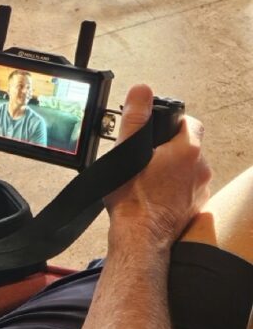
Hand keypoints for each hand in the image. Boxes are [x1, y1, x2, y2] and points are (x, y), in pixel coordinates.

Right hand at [105, 85, 211, 247]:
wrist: (140, 238)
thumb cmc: (133, 199)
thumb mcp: (127, 150)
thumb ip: (137, 117)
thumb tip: (142, 90)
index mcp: (187, 150)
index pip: (189, 122)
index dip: (172, 122)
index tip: (155, 130)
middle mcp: (201, 169)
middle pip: (189, 146)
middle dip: (169, 147)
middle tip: (146, 156)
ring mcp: (201, 190)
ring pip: (189, 168)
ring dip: (173, 168)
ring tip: (148, 177)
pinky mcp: (195, 207)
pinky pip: (188, 189)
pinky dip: (175, 188)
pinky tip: (155, 194)